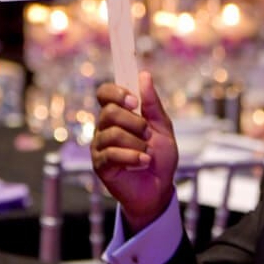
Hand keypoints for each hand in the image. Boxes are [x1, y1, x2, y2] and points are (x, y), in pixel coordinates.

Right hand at [91, 71, 178, 233]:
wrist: (160, 188)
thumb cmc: (161, 157)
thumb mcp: (162, 127)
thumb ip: (152, 103)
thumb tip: (144, 76)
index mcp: (119, 115)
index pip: (105, 93)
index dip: (116, 92)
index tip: (134, 100)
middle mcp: (105, 128)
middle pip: (109, 112)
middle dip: (134, 122)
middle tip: (147, 134)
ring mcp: (100, 147)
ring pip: (112, 133)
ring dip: (137, 143)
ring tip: (147, 153)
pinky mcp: (101, 165)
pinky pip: (112, 154)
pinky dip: (133, 157)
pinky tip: (143, 162)